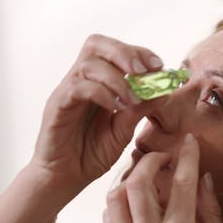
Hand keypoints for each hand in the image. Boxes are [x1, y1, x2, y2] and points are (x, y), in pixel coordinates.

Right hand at [31, 34, 163, 187]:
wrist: (67, 178)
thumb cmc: (93, 152)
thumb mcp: (125, 129)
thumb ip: (142, 110)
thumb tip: (165, 91)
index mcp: (98, 81)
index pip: (115, 50)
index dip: (138, 52)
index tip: (158, 65)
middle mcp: (81, 80)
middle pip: (96, 44)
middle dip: (125, 53)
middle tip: (144, 70)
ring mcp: (67, 91)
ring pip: (89, 65)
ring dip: (117, 79)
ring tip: (133, 99)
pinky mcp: (57, 105)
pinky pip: (78, 88)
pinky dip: (102, 93)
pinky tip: (116, 107)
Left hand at [103, 134, 222, 222]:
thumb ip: (211, 216)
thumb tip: (205, 180)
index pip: (183, 184)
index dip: (188, 156)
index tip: (191, 141)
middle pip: (140, 182)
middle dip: (152, 160)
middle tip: (165, 158)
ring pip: (117, 195)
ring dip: (131, 180)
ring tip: (147, 179)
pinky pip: (107, 216)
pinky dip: (119, 202)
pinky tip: (134, 203)